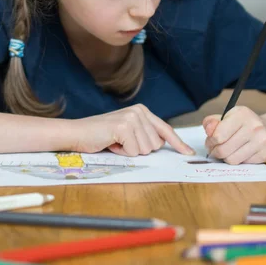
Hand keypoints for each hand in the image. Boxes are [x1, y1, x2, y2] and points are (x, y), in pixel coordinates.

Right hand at [71, 104, 195, 155]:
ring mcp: (132, 118)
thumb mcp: (127, 133)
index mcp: (142, 111)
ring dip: (129, 152)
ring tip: (115, 142)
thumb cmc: (101, 136)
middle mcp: (139, 111)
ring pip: (145, 150)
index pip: (165, 130)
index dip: (177, 143)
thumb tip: (163, 145)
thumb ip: (145, 135)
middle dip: (138, 149)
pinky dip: (122, 153)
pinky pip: (134, 152)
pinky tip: (111, 143)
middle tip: (120, 142)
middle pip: (156, 145)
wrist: (77, 133)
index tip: (188, 153)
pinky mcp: (124, 127)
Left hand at [203, 106, 265, 164]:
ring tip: (227, 152)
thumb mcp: (227, 117)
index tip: (210, 142)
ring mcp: (262, 140)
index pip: (218, 136)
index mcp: (242, 114)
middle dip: (215, 152)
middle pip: (223, 150)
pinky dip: (238, 160)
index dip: (210, 142)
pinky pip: (243, 164)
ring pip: (232, 160)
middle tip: (214, 150)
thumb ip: (212, 122)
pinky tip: (240, 153)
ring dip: (225, 158)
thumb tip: (208, 130)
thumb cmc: (243, 124)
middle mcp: (254, 126)